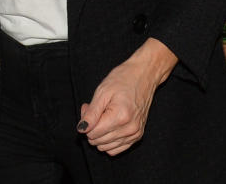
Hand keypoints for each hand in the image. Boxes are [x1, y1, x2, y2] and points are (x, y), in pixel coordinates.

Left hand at [77, 38, 176, 154]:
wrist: (144, 76)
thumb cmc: (123, 79)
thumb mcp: (102, 92)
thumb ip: (91, 113)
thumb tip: (81, 129)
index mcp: (120, 117)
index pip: (93, 133)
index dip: (85, 122)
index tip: (87, 107)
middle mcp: (129, 129)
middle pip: (98, 141)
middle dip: (91, 127)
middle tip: (93, 109)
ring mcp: (135, 134)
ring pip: (106, 147)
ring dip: (99, 133)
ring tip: (102, 115)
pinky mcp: (137, 136)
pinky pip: (117, 149)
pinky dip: (108, 140)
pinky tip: (109, 124)